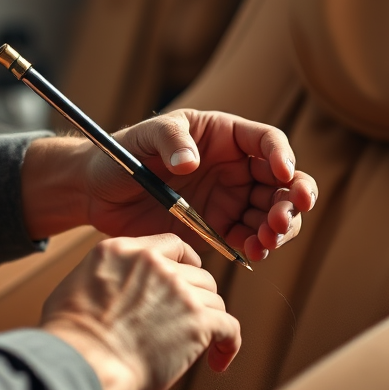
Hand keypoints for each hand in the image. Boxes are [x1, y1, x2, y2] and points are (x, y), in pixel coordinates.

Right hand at [40, 234, 240, 389]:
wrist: (82, 363)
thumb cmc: (70, 338)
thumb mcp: (76, 285)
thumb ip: (106, 276)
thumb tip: (110, 289)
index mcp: (124, 249)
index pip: (172, 244)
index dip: (186, 264)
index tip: (188, 282)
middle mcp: (156, 263)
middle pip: (198, 275)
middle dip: (197, 299)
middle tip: (187, 324)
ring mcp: (180, 290)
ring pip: (214, 301)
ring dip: (209, 323)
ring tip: (202, 349)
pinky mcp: (198, 321)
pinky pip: (229, 327)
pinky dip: (228, 344)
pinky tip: (218, 360)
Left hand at [85, 110, 317, 262]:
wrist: (97, 193)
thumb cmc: (121, 154)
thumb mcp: (143, 137)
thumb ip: (169, 140)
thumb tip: (190, 161)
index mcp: (224, 136)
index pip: (267, 141)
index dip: (281, 156)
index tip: (282, 173)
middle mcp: (234, 168)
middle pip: (281, 181)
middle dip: (291, 200)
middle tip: (281, 218)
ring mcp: (229, 200)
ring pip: (272, 213)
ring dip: (279, 228)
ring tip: (266, 240)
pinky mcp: (218, 230)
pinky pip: (249, 238)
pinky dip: (257, 246)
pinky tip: (253, 252)